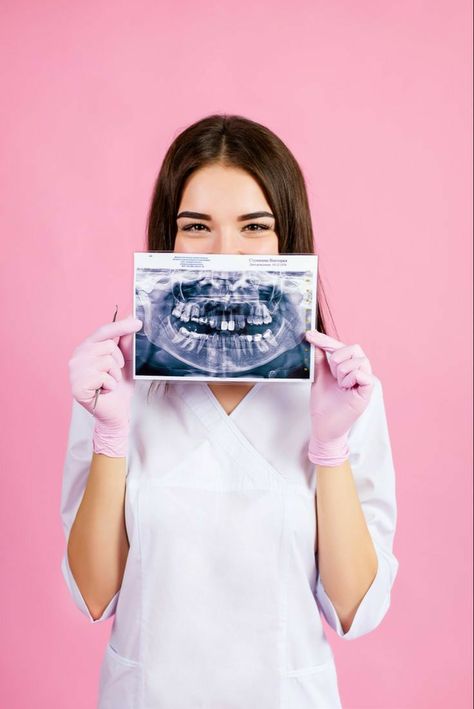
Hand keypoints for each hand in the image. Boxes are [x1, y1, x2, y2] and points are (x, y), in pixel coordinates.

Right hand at [68, 313, 142, 456]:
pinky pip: (103, 377)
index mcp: (87, 348)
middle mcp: (77, 357)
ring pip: (106, 361)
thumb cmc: (119, 386)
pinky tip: (104, 391)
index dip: (121, 325)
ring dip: (115, 375)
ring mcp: (75, 372)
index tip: (138, 322)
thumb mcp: (126, 361)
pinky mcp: (77, 386)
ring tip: (109, 383)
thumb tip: (132, 318)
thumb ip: (126, 342)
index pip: (103, 331)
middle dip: (119, 361)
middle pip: (107, 346)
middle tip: (115, 374)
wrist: (116, 412)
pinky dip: (110, 385)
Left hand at [305, 330, 374, 466]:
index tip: (308, 335)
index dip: (325, 339)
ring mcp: (365, 381)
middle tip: (332, 374)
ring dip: (343, 371)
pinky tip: (345, 389)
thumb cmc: (324, 406)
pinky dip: (350, 379)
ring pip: (359, 360)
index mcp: (348, 367)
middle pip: (354, 348)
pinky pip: (363, 375)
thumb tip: (315, 342)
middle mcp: (358, 371)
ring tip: (339, 385)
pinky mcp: (368, 392)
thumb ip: (320, 360)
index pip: (340, 346)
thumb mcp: (319, 377)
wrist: (323, 427)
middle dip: (337, 358)